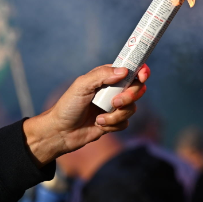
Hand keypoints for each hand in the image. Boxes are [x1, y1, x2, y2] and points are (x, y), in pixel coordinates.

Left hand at [23, 65, 148, 166]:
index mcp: (106, 77)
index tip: (142, 76)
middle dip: (129, 96)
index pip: (130, 69)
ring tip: (99, 118)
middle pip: (137, 89)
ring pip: (132, 108)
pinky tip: (99, 124)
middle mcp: (113, 90)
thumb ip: (102, 75)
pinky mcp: (114, 122)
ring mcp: (114, 106)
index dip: (140, 71)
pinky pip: (125, 122)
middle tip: (114, 102)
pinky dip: (113, 125)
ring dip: (116, 115)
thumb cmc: (68, 106)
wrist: (60, 132)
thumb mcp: (81, 85)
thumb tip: (124, 71)